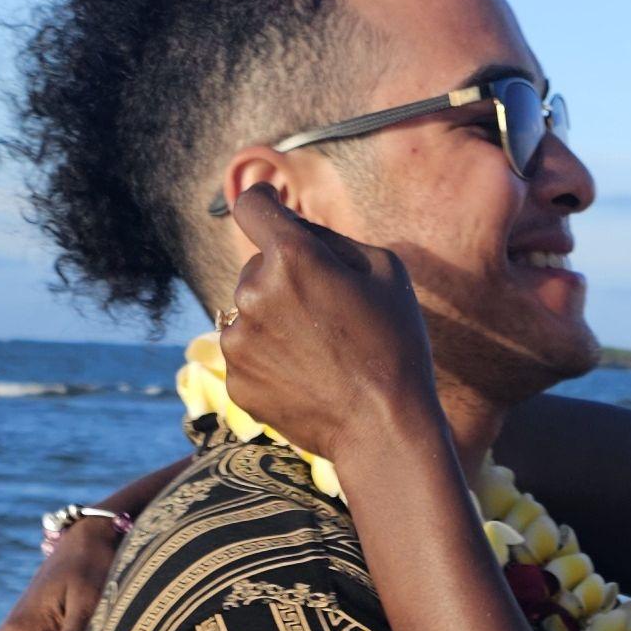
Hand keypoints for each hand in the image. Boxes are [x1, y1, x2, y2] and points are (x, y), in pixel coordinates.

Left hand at [214, 186, 443, 465]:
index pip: (251, 205)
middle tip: (330, 311)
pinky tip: (308, 377)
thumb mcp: (386, 270)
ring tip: (321, 351)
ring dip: (275, 320)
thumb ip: (332, 239)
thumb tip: (294, 231)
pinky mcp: (236, 380)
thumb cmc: (394, 345)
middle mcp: (253, 293)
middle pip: (258, 266)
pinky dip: (270, 359)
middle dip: (285, 277)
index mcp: (291, 257)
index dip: (263, 202)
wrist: (383, 428)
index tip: (270, 207)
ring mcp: (239, 341)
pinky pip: (248, 353)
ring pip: (250, 312)